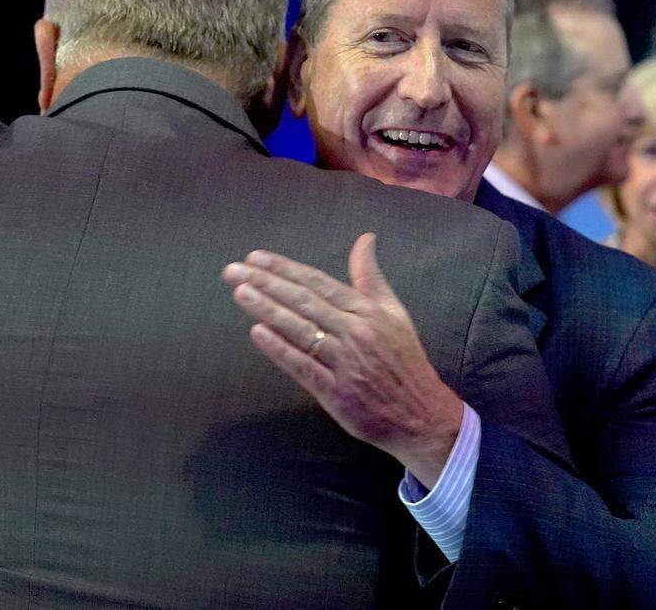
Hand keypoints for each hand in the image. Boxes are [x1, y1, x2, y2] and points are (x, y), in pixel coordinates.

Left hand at [222, 232, 462, 487]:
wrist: (421, 415)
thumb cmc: (404, 361)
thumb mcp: (394, 313)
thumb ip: (371, 277)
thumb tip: (365, 239)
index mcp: (367, 311)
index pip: (318, 283)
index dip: (285, 268)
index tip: (256, 257)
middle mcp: (355, 332)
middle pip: (303, 301)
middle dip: (266, 283)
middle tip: (233, 270)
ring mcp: (345, 362)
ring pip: (300, 330)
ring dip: (267, 309)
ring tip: (240, 291)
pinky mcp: (336, 393)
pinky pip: (303, 366)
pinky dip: (280, 349)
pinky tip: (258, 333)